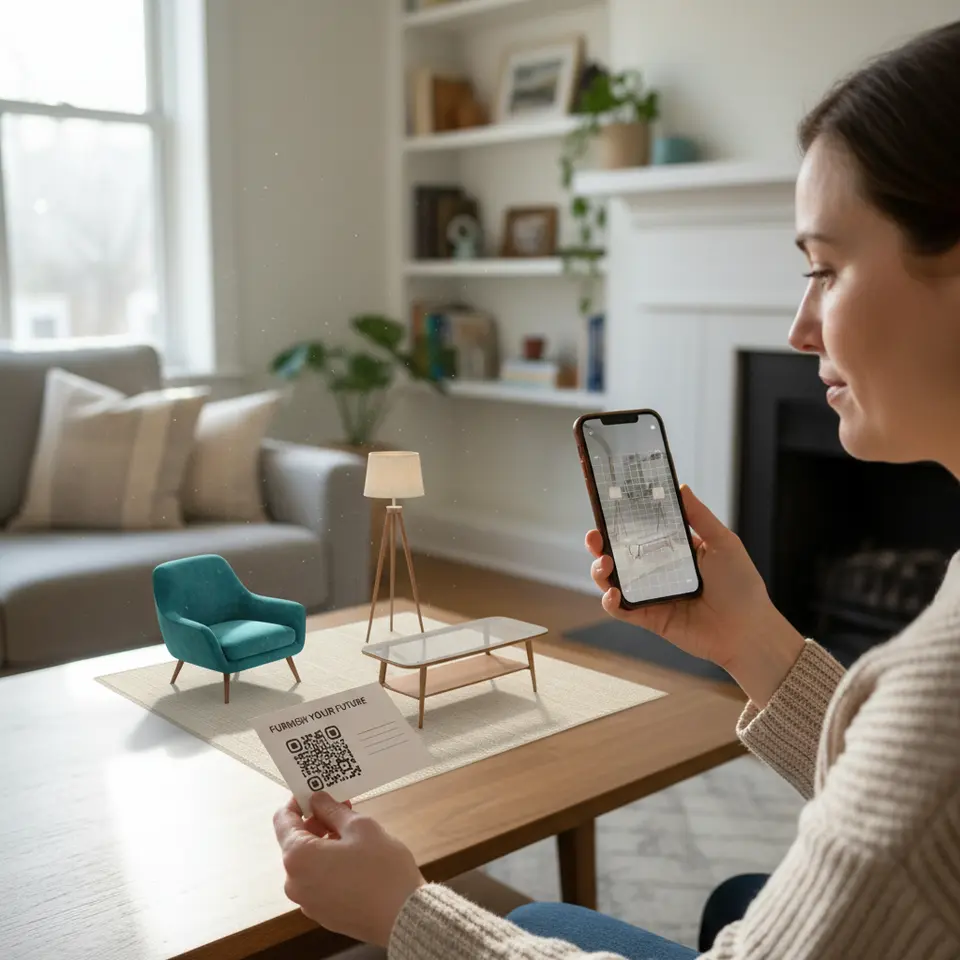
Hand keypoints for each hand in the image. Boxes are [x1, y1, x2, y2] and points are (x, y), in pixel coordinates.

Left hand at [273, 792, 424, 946]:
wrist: (403, 917)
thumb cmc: (382, 870)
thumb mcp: (360, 827)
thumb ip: (332, 811)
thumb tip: (317, 800)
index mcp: (298, 857)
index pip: (282, 820)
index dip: (297, 802)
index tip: (314, 792)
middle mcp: (295, 882)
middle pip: (295, 841)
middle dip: (317, 822)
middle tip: (343, 809)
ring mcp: (307, 901)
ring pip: (308, 862)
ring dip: (324, 844)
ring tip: (354, 835)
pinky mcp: (322, 913)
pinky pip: (317, 881)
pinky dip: (329, 865)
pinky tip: (354, 859)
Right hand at [587, 485, 804, 705]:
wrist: (748, 630)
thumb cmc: (741, 585)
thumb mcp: (723, 542)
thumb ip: (699, 516)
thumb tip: (681, 486)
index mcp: (674, 550)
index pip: (640, 532)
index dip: (621, 521)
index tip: (607, 508)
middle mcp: (658, 571)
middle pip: (619, 555)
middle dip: (600, 545)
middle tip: (594, 536)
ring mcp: (651, 595)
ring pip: (613, 581)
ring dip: (600, 571)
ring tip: (604, 563)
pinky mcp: (649, 618)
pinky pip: (621, 610)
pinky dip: (610, 601)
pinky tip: (613, 593)